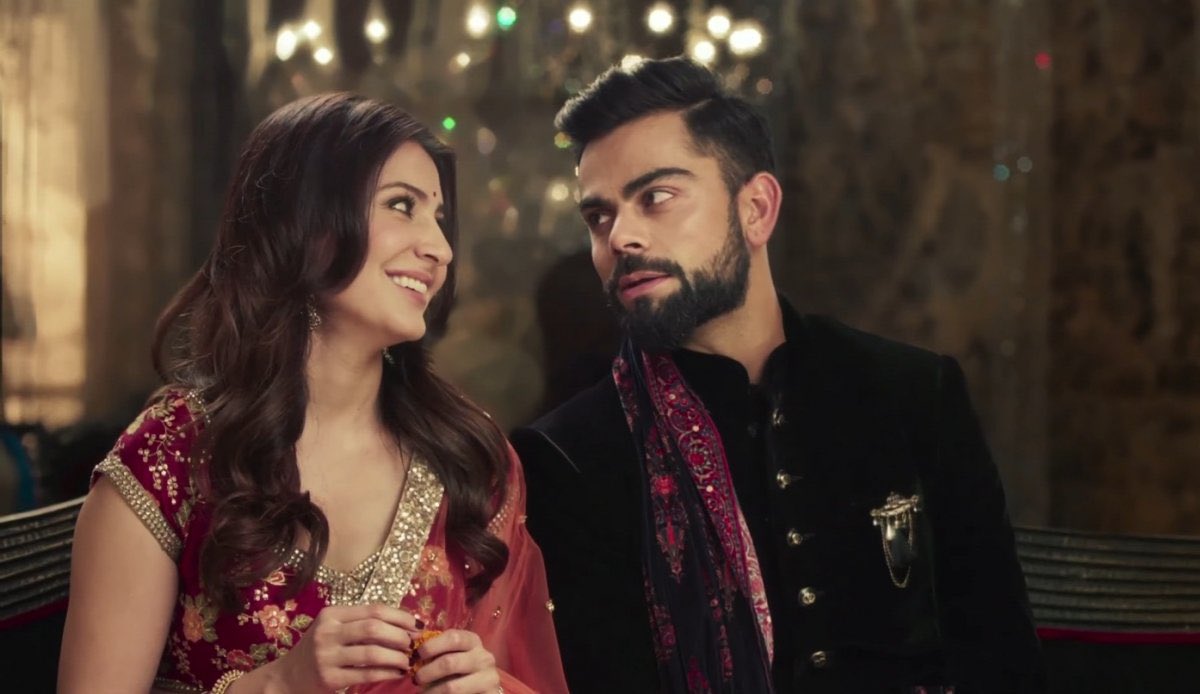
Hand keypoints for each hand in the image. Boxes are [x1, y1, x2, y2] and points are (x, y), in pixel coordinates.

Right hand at [268, 604, 418, 692]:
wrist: (287, 678)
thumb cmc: (318, 651)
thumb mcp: (333, 630)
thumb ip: (361, 623)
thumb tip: (405, 623)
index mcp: (331, 615)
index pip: (373, 610)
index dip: (400, 616)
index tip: (417, 624)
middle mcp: (327, 632)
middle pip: (374, 628)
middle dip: (400, 636)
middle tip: (415, 643)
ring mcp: (326, 656)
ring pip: (372, 652)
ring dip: (397, 656)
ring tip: (409, 660)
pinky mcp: (329, 678)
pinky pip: (366, 673)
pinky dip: (387, 672)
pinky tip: (398, 672)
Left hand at [412, 629, 499, 693]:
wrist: (479, 690)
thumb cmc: (458, 670)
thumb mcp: (449, 656)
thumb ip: (434, 652)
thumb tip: (411, 645)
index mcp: (473, 642)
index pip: (453, 637)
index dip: (431, 646)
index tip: (417, 655)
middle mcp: (484, 658)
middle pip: (450, 663)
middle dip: (427, 672)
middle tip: (416, 679)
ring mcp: (489, 679)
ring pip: (452, 687)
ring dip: (432, 692)